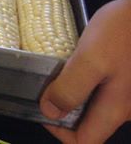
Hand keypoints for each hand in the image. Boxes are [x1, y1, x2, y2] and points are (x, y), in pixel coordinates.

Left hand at [40, 0, 130, 142]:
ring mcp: (128, 93)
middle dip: (64, 111)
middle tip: (45, 86)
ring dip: (74, 95)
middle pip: (90, 125)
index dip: (60, 133)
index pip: (85, 142)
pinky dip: (85, 82)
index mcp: (116, 109)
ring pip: (95, 106)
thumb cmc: (124, 32)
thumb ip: (71, 88)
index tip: (43, 109)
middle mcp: (125, 107)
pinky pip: (103, 89)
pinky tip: (75, 62)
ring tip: (57, 72)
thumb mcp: (90, 59)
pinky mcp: (127, 76)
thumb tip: (50, 112)